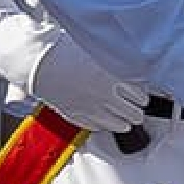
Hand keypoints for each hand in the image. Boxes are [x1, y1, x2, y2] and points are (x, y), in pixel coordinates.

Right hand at [26, 33, 150, 138]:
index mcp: (112, 81)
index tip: (141, 98)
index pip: (140, 98)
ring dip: (124, 121)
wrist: (41, 67)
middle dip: (136, 112)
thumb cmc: (65, 55)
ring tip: (122, 117)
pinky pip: (100, 128)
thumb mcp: (97, 55)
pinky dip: (105, 125)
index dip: (142, 98)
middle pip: (135, 115)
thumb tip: (128, 76)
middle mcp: (105, 99)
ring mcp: (92, 111)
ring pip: (121, 126)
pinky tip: (104, 118)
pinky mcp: (79, 119)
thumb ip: (115, 68)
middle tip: (134, 108)